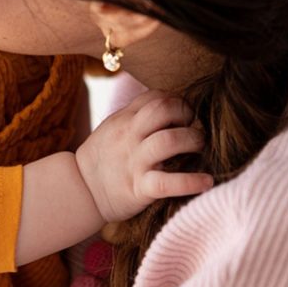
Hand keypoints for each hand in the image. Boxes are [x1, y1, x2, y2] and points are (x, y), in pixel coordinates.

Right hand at [74, 90, 211, 221]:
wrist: (79, 190)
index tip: (186, 114)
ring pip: (169, 141)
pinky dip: (191, 182)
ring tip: (201, 148)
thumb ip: (136, 114)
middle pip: (163, 110)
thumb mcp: (114, 127)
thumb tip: (168, 102)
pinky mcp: (139, 188)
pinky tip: (207, 181)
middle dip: (186, 114)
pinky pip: (167, 183)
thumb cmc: (103, 158)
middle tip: (196, 127)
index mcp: (125, 119)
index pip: (156, 97)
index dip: (177, 101)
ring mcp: (134, 161)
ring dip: (193, 141)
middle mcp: (130, 136)